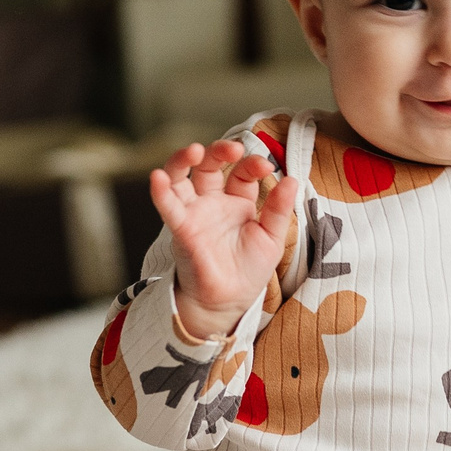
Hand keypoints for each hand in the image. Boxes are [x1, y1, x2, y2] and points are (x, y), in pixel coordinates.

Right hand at [148, 139, 298, 340]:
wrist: (230, 302)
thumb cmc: (249, 270)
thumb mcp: (272, 238)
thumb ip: (280, 209)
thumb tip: (292, 179)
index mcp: (238, 202)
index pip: (242, 173)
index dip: (252, 164)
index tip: (267, 166)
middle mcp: (213, 202)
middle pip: (209, 166)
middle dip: (219, 151)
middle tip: (233, 149)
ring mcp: (194, 213)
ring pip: (181, 178)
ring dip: (182, 160)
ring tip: (193, 150)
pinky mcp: (181, 229)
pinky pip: (168, 207)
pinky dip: (160, 192)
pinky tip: (157, 178)